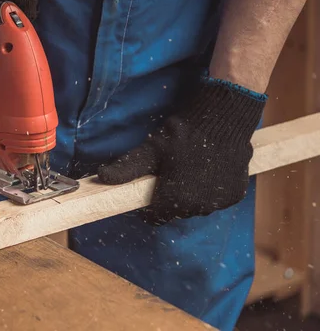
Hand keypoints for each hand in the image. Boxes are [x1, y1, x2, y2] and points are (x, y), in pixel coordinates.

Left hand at [97, 77, 266, 224]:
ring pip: (196, 207)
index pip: (155, 217)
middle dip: (169, 198)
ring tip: (187, 169)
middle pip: (176, 212)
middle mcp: (199, 208)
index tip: (149, 188)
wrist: (222, 118)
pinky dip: (210, 191)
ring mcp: (220, 203)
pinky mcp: (236, 195)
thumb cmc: (182, 134)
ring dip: (190, 195)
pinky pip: (216, 200)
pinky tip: (206, 170)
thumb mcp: (150, 150)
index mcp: (175, 201)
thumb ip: (126, 169)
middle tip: (169, 173)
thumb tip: (101, 177)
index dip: (148, 205)